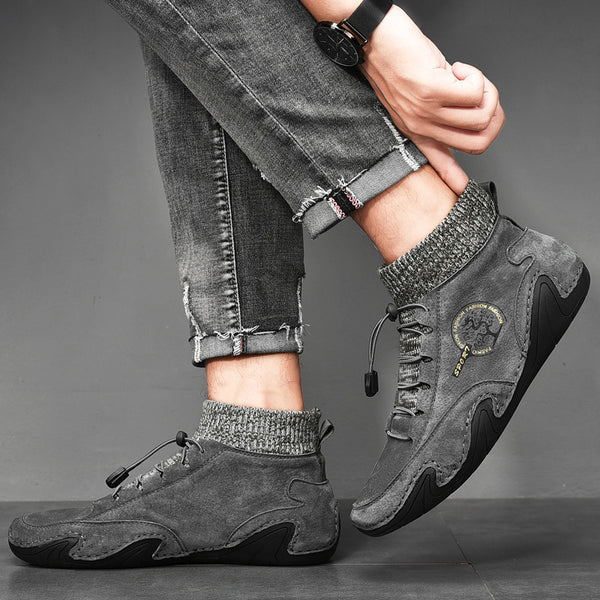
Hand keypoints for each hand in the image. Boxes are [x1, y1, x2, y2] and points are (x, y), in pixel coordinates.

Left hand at [361, 7, 504, 193]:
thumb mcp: (415, 97)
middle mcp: (422, 126)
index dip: (455, 178)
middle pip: (479, 142)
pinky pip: (475, 92)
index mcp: (417, 129)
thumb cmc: (397, 61)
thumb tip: (460, 119)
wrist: (374, 38)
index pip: (439, 161)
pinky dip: (476, 76)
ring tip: (465, 77)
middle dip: (494, 114)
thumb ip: (436, 113)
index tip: (462, 190)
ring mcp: (426, 110)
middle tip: (482, 93)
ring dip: (486, 91)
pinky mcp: (431, 90)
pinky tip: (458, 68)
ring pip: (482, 116)